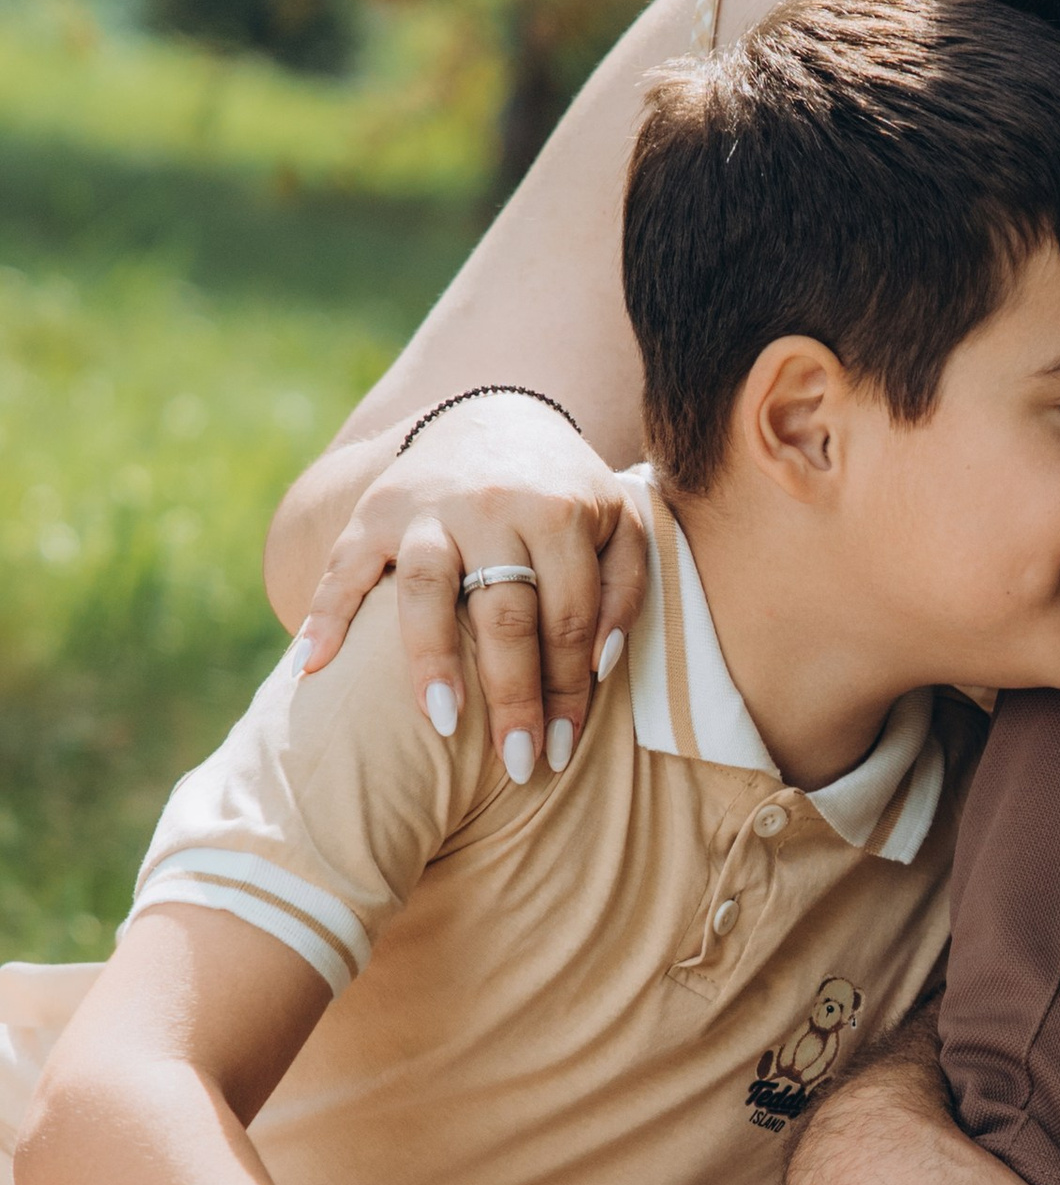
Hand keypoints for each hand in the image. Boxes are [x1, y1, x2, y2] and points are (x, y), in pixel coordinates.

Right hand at [292, 393, 651, 778]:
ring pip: (425, 588)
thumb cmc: (565, 494)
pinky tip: (312, 667)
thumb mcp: (617, 526)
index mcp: (558, 513)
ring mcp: (426, 509)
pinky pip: (344, 566)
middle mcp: (490, 507)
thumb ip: (623, 588)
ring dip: (432, 659)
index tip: (561, 750)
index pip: (567, 619)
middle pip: (503, 613)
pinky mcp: (374, 511)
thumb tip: (599, 664)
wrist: (495, 420)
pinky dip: (325, 614)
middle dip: (513, 695)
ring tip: (443, 724)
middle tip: (518, 765)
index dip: (568, 689)